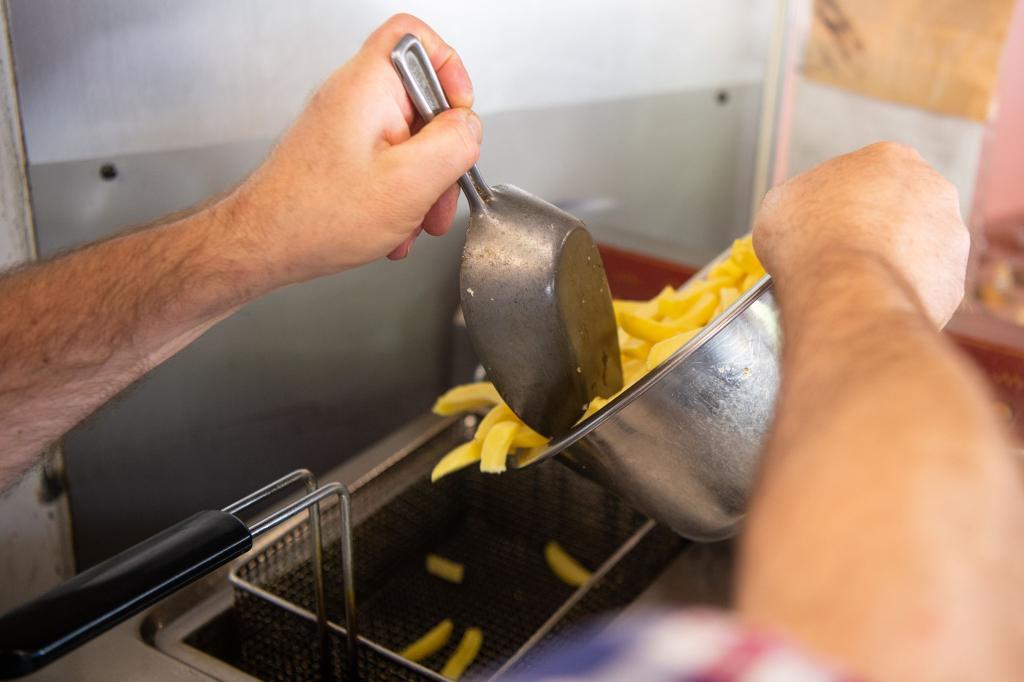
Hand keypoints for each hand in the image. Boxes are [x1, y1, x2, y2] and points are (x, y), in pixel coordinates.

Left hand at [227, 14, 481, 283]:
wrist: (263, 246)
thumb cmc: (315, 217)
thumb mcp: (410, 183)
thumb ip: (454, 145)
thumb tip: (470, 127)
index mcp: (369, 87)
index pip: (415, 37)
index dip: (449, 69)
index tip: (460, 112)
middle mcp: (355, 98)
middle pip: (422, 101)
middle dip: (442, 152)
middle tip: (441, 187)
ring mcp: (347, 127)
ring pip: (409, 140)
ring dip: (423, 184)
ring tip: (416, 218)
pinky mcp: (342, 155)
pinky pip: (388, 163)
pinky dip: (400, 194)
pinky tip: (393, 226)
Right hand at [753, 142, 968, 326]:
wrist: (843, 290)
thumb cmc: (809, 240)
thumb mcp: (781, 202)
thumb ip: (804, 198)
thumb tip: (804, 213)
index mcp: (889, 158)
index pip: (869, 177)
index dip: (844, 203)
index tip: (827, 223)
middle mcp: (932, 188)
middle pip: (902, 208)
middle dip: (879, 228)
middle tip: (845, 253)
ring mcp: (949, 235)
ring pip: (919, 248)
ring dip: (895, 261)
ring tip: (858, 283)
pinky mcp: (953, 280)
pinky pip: (924, 287)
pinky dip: (902, 294)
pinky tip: (874, 300)